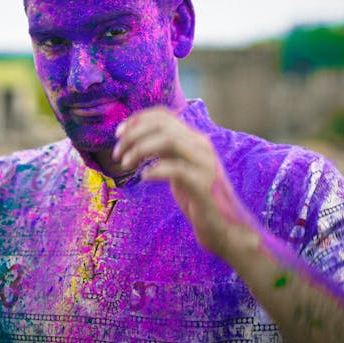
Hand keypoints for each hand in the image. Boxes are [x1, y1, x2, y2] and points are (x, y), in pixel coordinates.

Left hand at [113, 107, 258, 261]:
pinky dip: (154, 170)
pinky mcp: (203, 185)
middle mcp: (201, 146)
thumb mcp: (180, 168)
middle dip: (134, 134)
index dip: (138, 119)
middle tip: (117, 153)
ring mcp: (204, 164)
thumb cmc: (198, 199)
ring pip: (169, 140)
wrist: (226, 228)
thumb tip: (137, 138)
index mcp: (194, 139)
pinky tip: (144, 178)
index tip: (119, 133)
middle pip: (163, 125)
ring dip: (141, 149)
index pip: (164, 114)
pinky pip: (175, 169)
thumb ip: (165, 151)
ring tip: (125, 164)